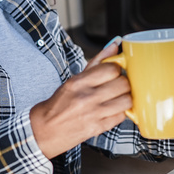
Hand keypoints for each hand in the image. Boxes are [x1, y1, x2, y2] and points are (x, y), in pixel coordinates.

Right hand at [30, 38, 130, 158]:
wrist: (46, 129)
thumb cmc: (61, 102)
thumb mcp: (75, 79)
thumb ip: (97, 62)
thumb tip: (115, 44)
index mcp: (79, 82)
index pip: (112, 69)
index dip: (117, 70)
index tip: (114, 73)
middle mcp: (87, 97)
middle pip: (123, 84)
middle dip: (123, 84)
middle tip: (118, 86)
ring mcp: (94, 114)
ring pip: (127, 100)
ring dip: (125, 98)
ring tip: (118, 98)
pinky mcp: (98, 128)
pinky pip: (121, 116)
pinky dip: (120, 112)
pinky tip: (112, 110)